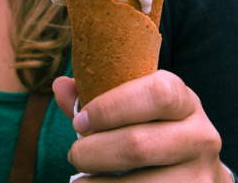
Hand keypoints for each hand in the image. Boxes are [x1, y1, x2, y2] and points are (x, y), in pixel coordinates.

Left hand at [53, 70, 232, 182]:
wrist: (194, 167)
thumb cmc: (151, 128)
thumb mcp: (132, 106)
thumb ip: (95, 96)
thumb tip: (60, 86)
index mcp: (183, 100)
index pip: (155, 95)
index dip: (110, 108)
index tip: (79, 122)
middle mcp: (200, 136)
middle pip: (138, 145)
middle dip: (93, 152)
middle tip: (75, 154)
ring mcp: (200, 175)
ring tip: (81, 180)